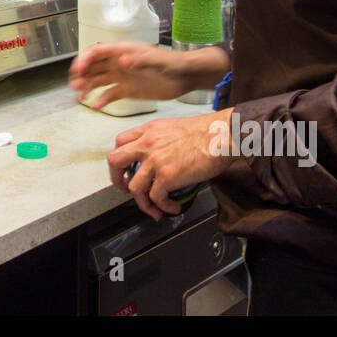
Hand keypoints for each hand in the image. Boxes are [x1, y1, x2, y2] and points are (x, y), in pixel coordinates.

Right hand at [68, 43, 228, 110]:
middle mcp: (119, 63)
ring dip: (87, 87)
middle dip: (82, 74)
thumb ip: (140, 60)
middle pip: (94, 66)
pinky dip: (101, 100)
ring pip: (98, 80)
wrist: (185, 77)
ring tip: (80, 97)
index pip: (97, 52)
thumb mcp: (157, 61)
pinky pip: (110, 94)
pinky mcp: (128, 90)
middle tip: (74, 85)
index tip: (78, 70)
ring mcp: (123, 76)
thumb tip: (122, 60)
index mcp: (124, 52)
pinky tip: (96, 107)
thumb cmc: (173, 65)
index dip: (85, 59)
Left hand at [107, 110, 233, 218]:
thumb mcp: (175, 127)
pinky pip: (156, 198)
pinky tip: (172, 207)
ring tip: (154, 208)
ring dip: (143, 202)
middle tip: (125, 189)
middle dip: (117, 179)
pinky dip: (163, 206)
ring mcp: (155, 160)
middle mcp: (148, 143)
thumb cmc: (207, 131)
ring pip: (134, 187)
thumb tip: (160, 157)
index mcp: (149, 130)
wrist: (222, 134)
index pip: (121, 142)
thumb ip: (161, 140)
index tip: (125, 169)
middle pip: (115, 161)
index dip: (120, 158)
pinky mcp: (167, 175)